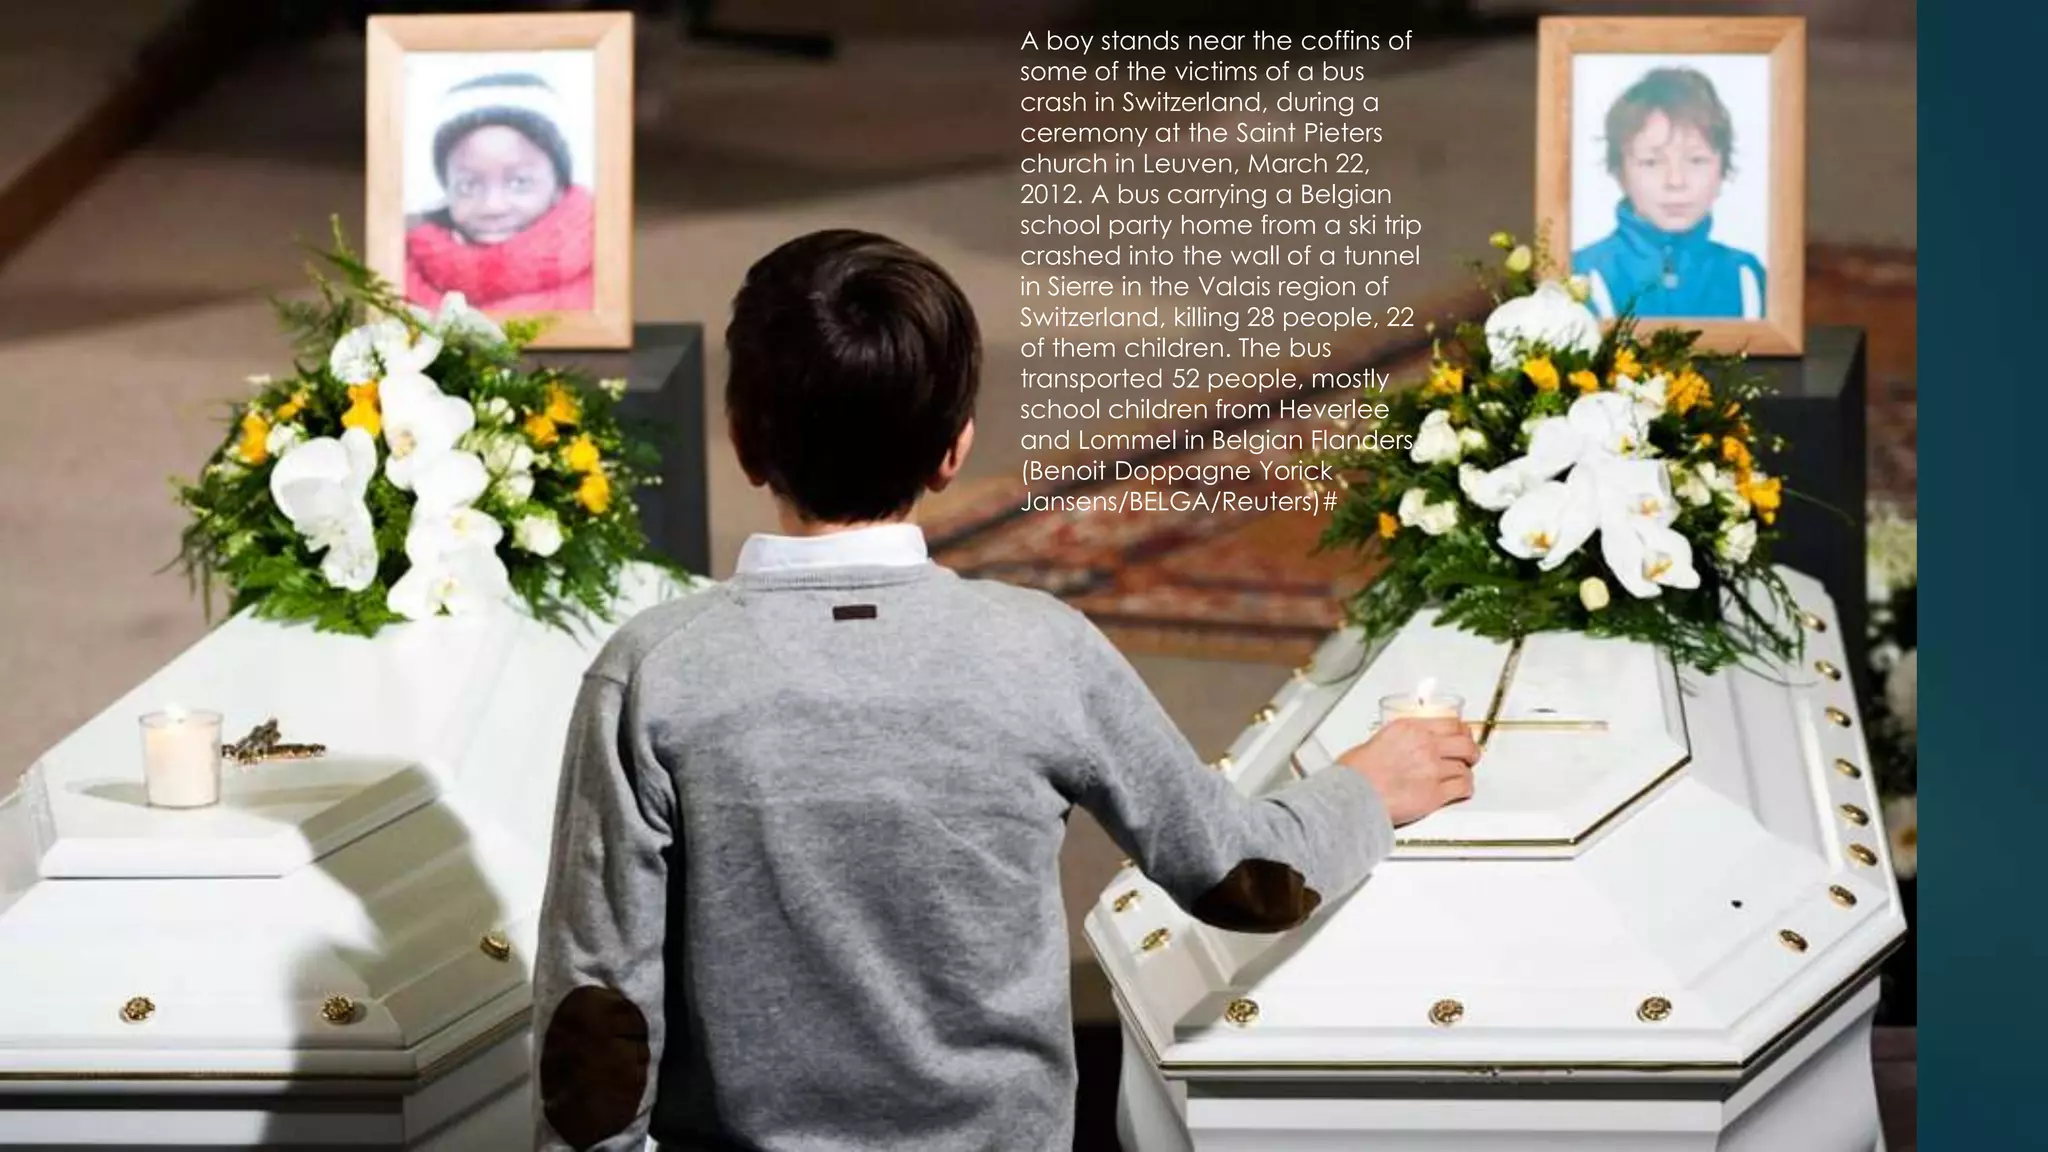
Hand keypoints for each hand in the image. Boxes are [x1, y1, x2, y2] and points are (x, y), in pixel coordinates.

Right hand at [1336, 718, 1480, 825]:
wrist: (1353, 795)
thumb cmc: (1355, 773)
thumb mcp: (1374, 742)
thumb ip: (1395, 741)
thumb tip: (1401, 747)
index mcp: (1409, 728)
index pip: (1449, 723)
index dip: (1461, 730)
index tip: (1462, 734)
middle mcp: (1425, 745)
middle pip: (1464, 743)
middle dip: (1470, 750)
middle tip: (1469, 754)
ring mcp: (1432, 769)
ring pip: (1465, 767)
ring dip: (1465, 771)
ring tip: (1462, 775)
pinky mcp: (1435, 793)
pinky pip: (1462, 787)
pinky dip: (1465, 788)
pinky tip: (1462, 789)